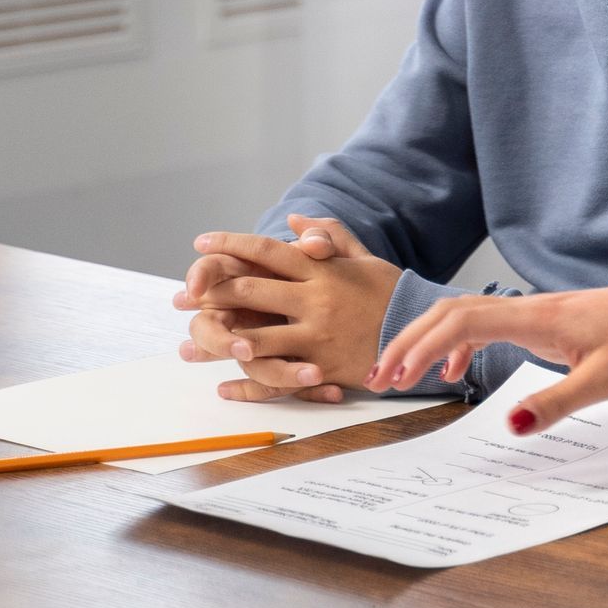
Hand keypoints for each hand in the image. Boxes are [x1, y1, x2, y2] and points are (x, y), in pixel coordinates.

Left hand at [173, 215, 399, 402]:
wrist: (423, 333)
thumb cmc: (392, 294)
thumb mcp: (363, 259)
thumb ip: (328, 237)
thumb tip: (293, 222)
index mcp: (322, 271)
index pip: (267, 252)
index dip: (232, 245)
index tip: (202, 243)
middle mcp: (316, 301)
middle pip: (251, 292)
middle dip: (213, 291)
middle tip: (185, 295)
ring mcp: (317, 336)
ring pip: (257, 339)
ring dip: (220, 339)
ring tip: (193, 341)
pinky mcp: (323, 367)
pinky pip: (277, 377)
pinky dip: (248, 384)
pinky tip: (226, 384)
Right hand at [371, 226, 607, 432]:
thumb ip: (556, 402)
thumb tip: (512, 427)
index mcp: (538, 319)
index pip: (461, 323)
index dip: (420, 346)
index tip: (395, 377)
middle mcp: (532, 309)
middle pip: (452, 314)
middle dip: (411, 342)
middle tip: (380, 378)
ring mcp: (540, 312)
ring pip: (469, 316)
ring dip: (433, 341)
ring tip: (409, 376)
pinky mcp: (552, 320)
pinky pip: (494, 324)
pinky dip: (466, 342)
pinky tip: (462, 366)